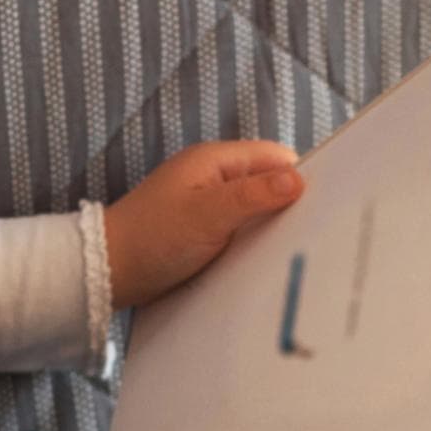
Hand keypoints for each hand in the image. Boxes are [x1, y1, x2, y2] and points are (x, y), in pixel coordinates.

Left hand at [103, 140, 304, 307]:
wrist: (107, 273)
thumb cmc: (151, 238)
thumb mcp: (207, 215)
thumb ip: (253, 196)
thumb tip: (298, 180)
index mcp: (215, 161)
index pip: (275, 158)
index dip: (299, 178)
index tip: (323, 206)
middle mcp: (213, 179)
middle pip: (268, 185)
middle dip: (288, 206)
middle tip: (311, 235)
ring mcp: (207, 206)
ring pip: (255, 212)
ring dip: (269, 230)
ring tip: (290, 253)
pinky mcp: (203, 233)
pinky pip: (239, 233)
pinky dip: (251, 245)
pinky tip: (260, 264)